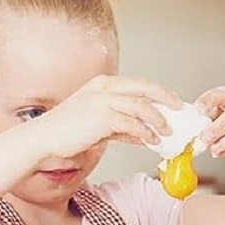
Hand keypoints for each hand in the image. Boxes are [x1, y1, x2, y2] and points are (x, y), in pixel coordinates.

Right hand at [45, 75, 180, 157]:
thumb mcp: (97, 124)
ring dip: (158, 120)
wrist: (44, 139)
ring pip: (142, 106)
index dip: (159, 92)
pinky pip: (132, 124)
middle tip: (179, 110)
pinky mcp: (102, 117)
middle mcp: (104, 88)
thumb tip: (141, 134)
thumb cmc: (66, 133)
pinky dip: (146, 133)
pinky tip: (152, 141)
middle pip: (145, 88)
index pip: (138, 83)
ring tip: (167, 132)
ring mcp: (103, 101)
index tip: (171, 103)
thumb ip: (119, 125)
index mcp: (103, 84)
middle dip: (166, 98)